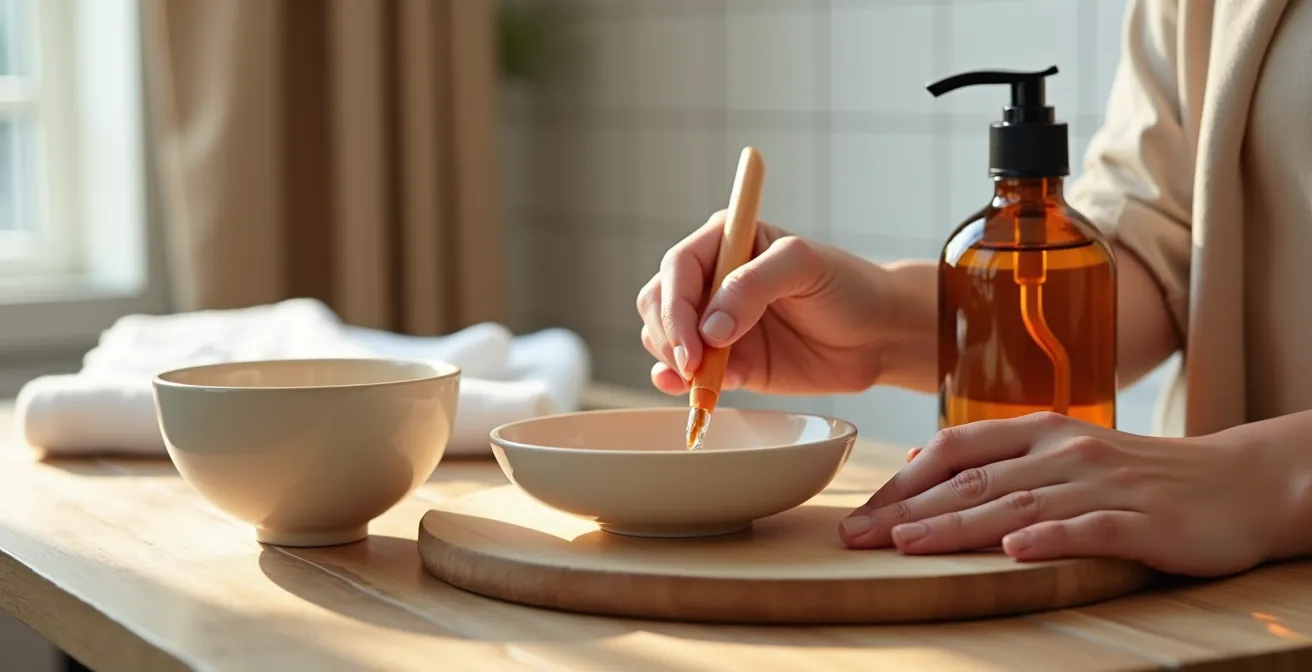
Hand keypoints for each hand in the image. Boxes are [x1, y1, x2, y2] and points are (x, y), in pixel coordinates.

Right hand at [635, 210, 932, 395]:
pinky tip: (685, 391)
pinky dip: (676, 382)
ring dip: (672, 361)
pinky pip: (685, 371)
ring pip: (663, 338)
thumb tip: (710, 329)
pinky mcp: (726, 361)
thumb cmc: (849, 288)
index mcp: (728, 242)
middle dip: (668, 335)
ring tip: (701, 380)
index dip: (675, 306)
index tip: (692, 343)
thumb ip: (756, 285)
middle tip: (694, 366)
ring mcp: (716, 323)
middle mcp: (713, 280)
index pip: (678, 268)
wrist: (879, 336)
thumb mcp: (806, 267)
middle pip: (659, 303)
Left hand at [839, 412, 1289, 576]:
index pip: (955, 450)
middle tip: (856, 537)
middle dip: (908, 512)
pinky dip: (1052, 537)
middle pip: (973, 481)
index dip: (903, 482)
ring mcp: (1102, 484)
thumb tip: (922, 466)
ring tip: (907, 545)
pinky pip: (1091, 528)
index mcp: (1040, 431)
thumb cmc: (1137, 473)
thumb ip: (999, 458)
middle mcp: (1064, 451)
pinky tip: (1016, 550)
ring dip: (957, 525)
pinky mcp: (1143, 520)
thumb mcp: (1063, 452)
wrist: (1236, 482)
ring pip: (1017, 504)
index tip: (860, 513)